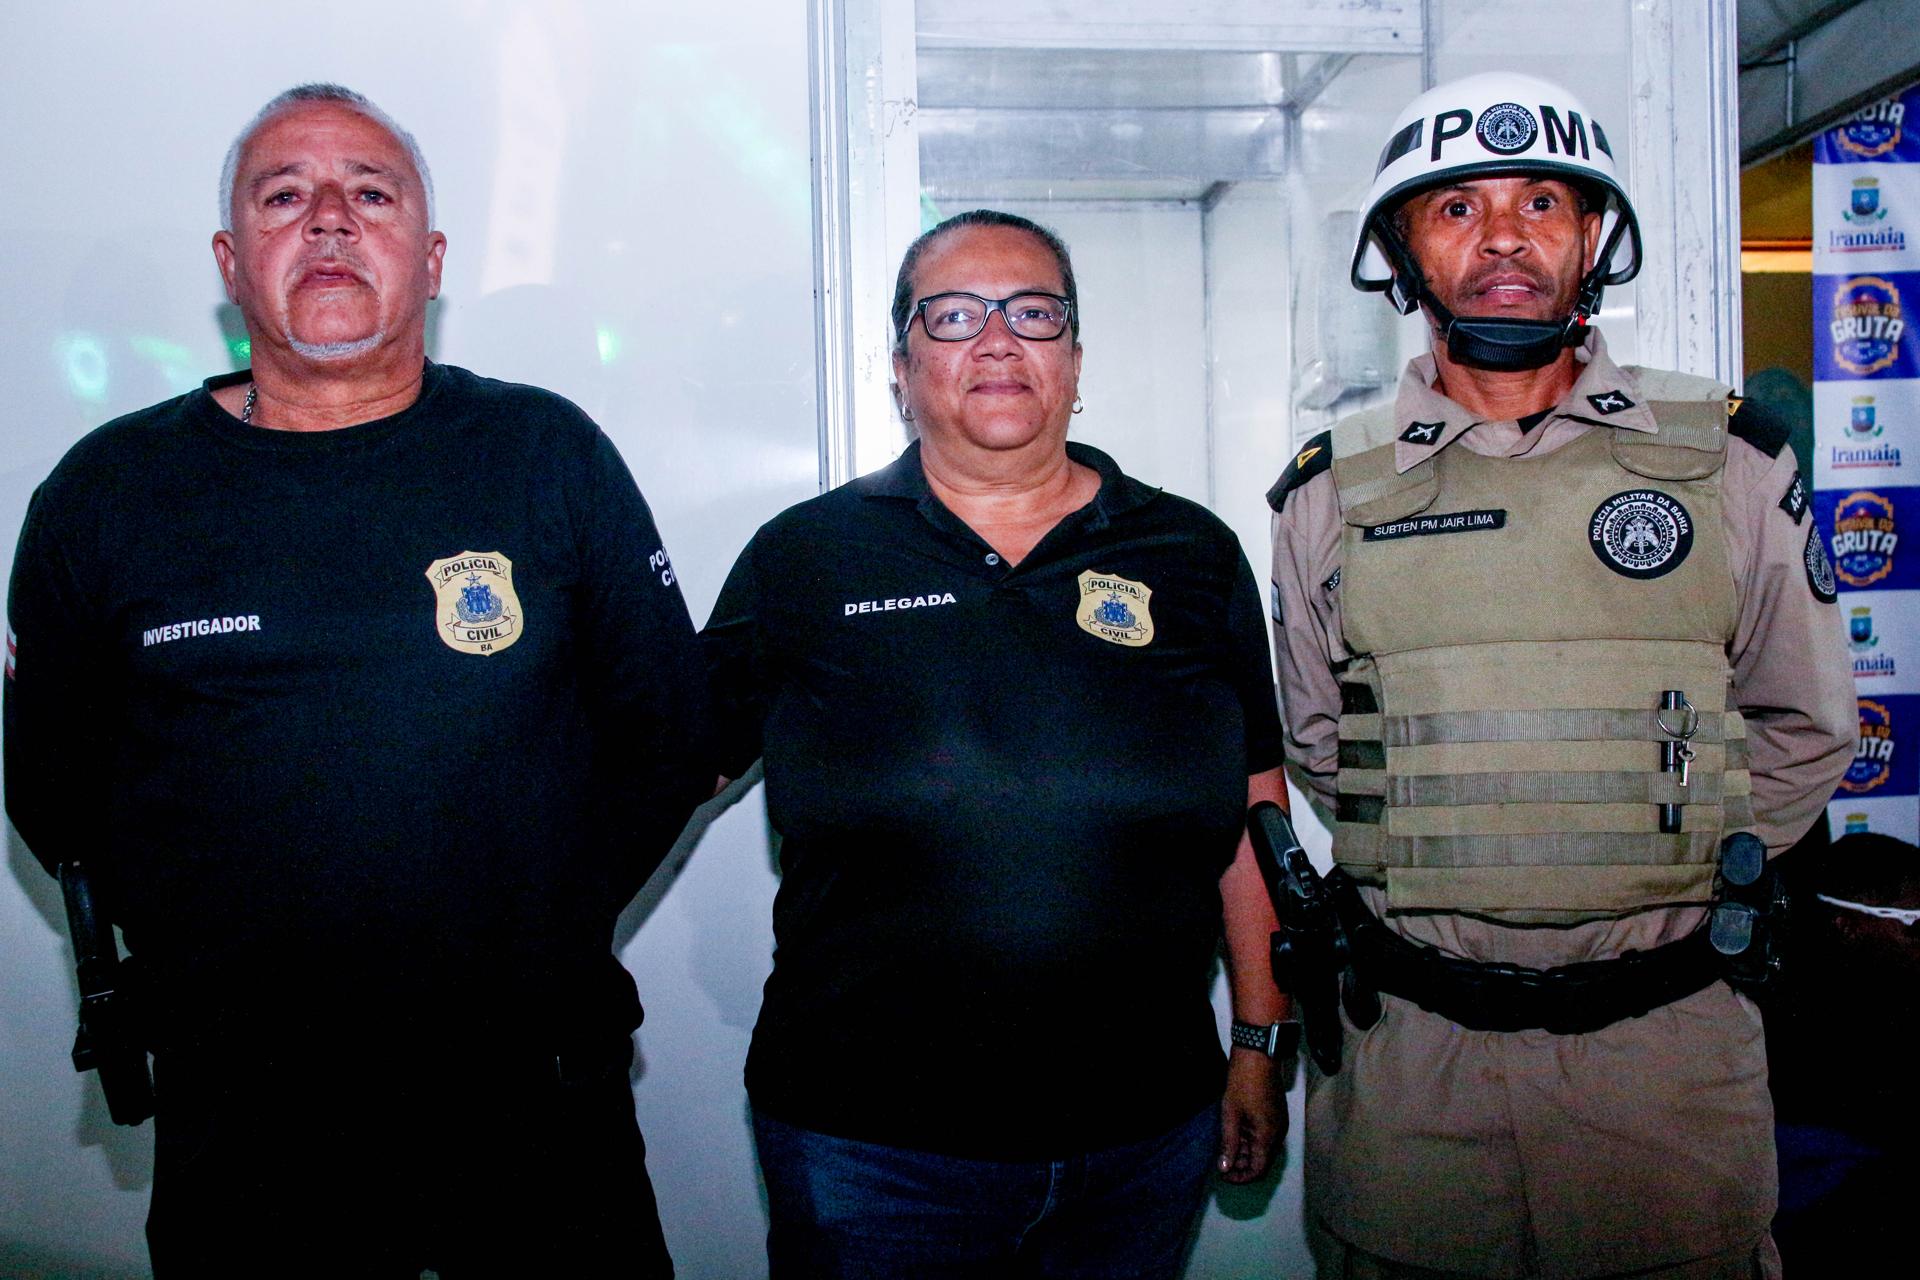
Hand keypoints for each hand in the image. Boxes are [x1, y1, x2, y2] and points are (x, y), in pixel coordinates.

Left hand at [1215, 1048, 1285, 1182]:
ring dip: (1245, 1152)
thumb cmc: (1243, 1083)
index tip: (1223, 1175)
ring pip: (1262, 1148)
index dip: (1241, 1178)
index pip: (1258, 1170)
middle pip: (1262, 1161)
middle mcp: (1278, 1134)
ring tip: (1225, 1149)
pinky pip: (1264, 1135)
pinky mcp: (1276, 1114)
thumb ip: (1229, 1144)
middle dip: (1242, 1166)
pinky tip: (1234, 1134)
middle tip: (1221, 1163)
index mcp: (1268, 1137)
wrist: (1257, 1054)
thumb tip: (1224, 1168)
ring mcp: (1278, 1123)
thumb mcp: (1231, 1115)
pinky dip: (1250, 1140)